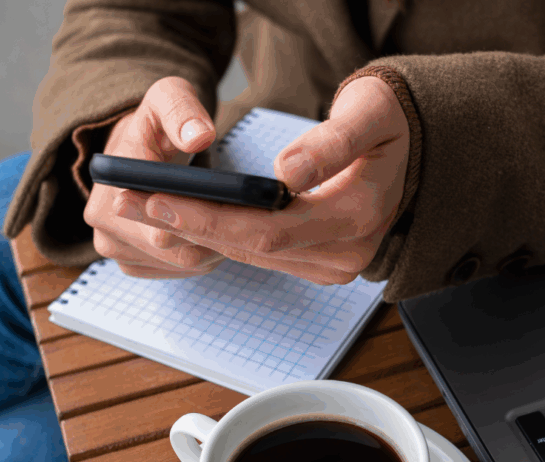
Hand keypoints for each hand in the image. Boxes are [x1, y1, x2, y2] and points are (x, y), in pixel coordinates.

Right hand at [84, 77, 226, 277]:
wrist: (138, 145)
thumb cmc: (157, 120)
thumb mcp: (169, 98)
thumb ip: (183, 112)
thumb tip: (199, 136)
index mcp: (112, 183)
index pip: (162, 222)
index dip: (204, 221)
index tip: (239, 208)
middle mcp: (103, 220)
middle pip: (174, 249)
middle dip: (215, 236)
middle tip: (252, 219)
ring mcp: (113, 246)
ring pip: (180, 263)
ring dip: (214, 248)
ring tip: (238, 223)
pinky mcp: (130, 261)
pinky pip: (176, 270)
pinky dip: (203, 258)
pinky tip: (220, 236)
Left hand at [136, 75, 409, 284]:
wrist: (412, 147)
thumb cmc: (386, 122)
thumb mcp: (367, 113)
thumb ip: (331, 142)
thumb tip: (287, 174)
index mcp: (359, 214)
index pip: (270, 228)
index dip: (209, 217)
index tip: (158, 196)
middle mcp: (348, 253)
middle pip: (254, 248)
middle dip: (189, 225)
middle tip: (132, 201)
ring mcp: (335, 265)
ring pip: (253, 256)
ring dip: (197, 234)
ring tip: (143, 207)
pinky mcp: (321, 265)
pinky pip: (263, 255)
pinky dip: (221, 237)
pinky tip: (181, 218)